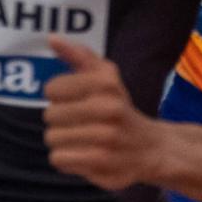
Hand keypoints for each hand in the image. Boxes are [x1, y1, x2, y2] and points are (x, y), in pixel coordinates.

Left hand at [43, 37, 161, 189]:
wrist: (152, 148)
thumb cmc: (120, 109)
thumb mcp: (107, 78)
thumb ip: (79, 56)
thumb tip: (51, 38)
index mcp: (106, 84)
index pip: (52, 89)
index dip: (59, 95)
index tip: (76, 99)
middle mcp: (108, 108)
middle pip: (50, 116)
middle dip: (61, 121)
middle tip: (82, 123)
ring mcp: (105, 137)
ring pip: (52, 138)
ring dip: (64, 141)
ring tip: (84, 139)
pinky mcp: (101, 162)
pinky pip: (59, 158)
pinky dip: (68, 158)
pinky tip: (85, 154)